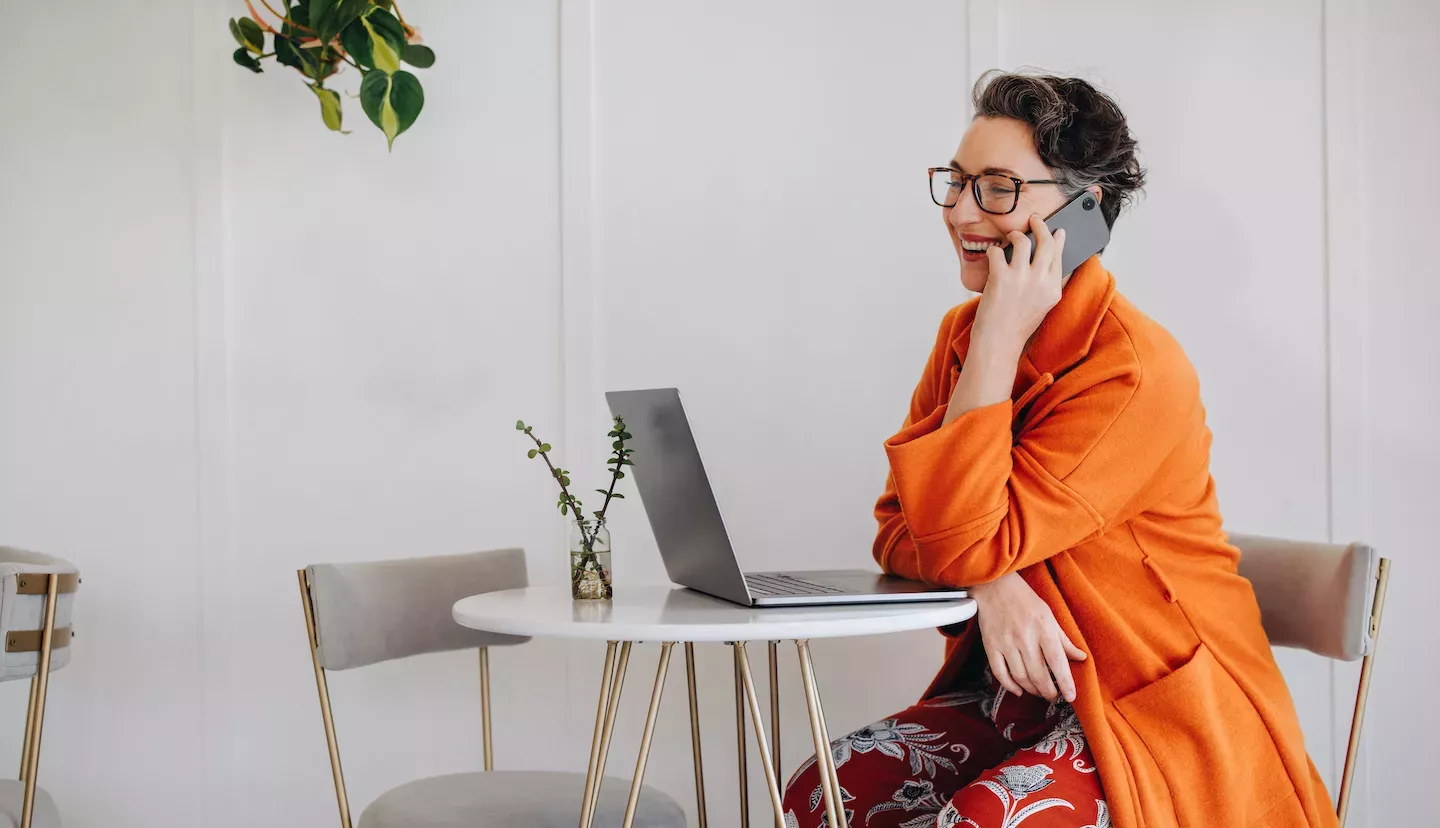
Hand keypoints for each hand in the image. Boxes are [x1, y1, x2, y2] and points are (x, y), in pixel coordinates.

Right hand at [970, 571, 1086, 702]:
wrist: (994, 587)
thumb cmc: (1025, 600)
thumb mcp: (1049, 615)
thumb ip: (1064, 639)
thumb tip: (1081, 657)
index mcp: (1043, 628)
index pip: (1057, 662)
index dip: (1065, 683)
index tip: (1071, 697)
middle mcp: (1025, 637)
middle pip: (1039, 675)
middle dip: (1048, 692)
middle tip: (1054, 696)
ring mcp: (1006, 642)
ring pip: (1021, 677)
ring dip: (1032, 690)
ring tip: (1039, 692)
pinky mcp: (990, 646)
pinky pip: (1000, 673)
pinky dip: (1010, 686)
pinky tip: (1019, 690)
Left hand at [972, 214, 1066, 355]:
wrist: (998, 343)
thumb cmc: (1016, 326)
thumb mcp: (1041, 306)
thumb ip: (1046, 284)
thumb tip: (1047, 261)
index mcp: (1053, 290)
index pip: (1060, 257)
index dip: (1058, 240)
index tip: (1058, 230)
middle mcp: (1041, 282)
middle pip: (1046, 243)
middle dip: (1041, 226)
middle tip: (1034, 219)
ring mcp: (1021, 278)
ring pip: (1022, 241)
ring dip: (1015, 235)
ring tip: (1010, 236)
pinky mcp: (1001, 277)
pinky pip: (997, 252)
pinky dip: (993, 250)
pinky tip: (992, 253)